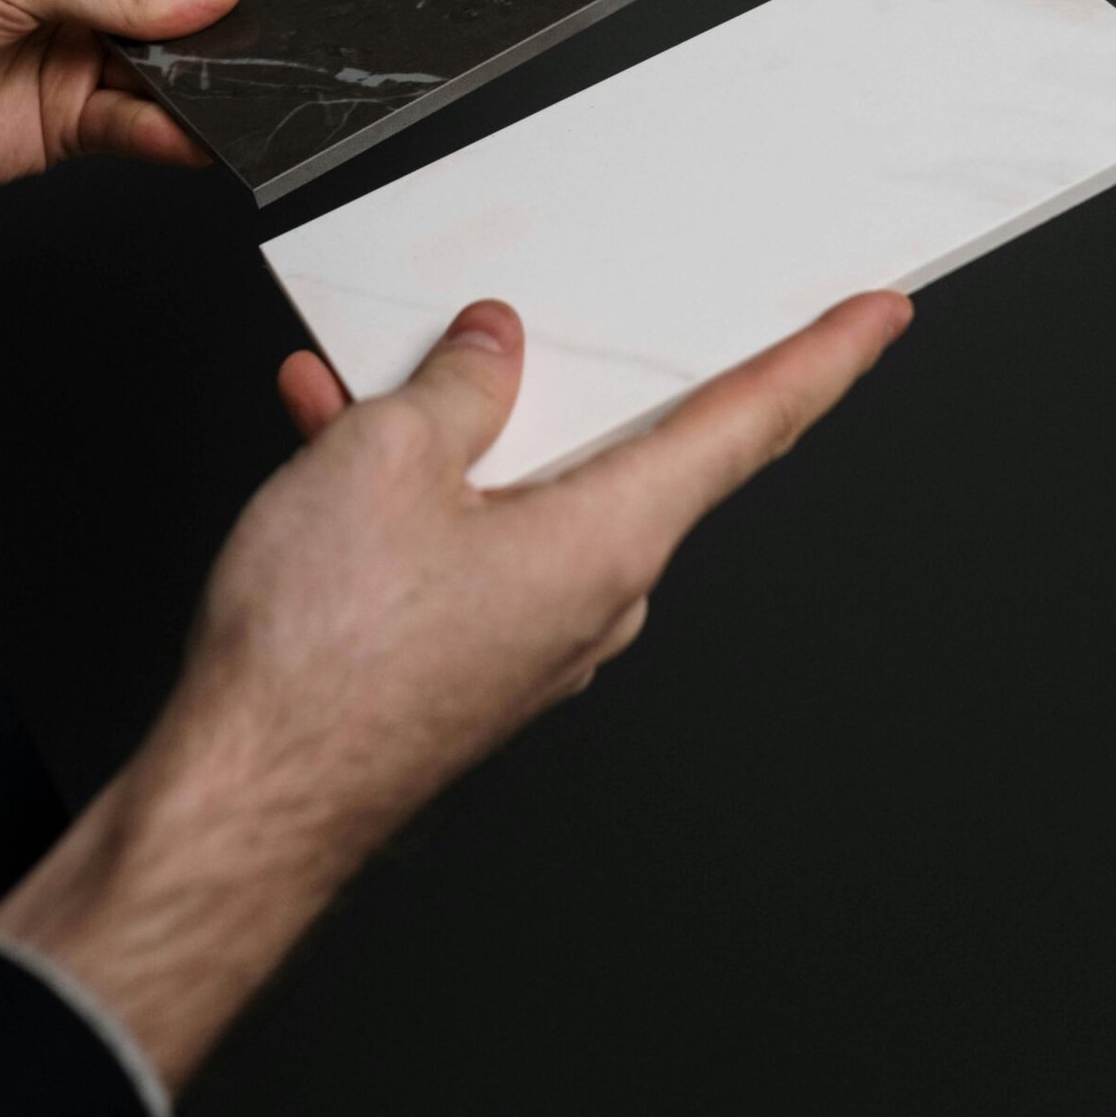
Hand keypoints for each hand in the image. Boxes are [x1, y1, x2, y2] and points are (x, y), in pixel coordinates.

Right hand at [0, 284, 913, 1092]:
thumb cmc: (321, 660)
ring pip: (525, 487)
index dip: (820, 360)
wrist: (240, 802)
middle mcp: (595, 596)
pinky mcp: (474, 659)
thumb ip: (457, 384)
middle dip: (578, 368)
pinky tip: (335, 436)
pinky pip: (469, 539)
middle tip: (546, 314)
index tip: (875, 320)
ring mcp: (535, 635)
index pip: (749, 425)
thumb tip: (492, 348)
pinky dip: (412, 485)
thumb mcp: (383, 459)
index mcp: (609, 539)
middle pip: (625, 446)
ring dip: (457, 424)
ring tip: (370, 376)